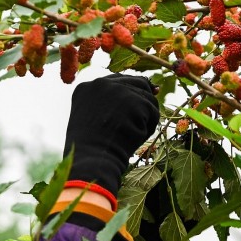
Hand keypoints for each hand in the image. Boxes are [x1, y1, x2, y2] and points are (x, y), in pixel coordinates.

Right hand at [63, 73, 159, 194]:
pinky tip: (136, 137)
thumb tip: (144, 91)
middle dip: (143, 100)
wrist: (93, 159)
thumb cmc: (92, 148)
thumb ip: (107, 104)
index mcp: (86, 88)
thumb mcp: (91, 119)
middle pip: (135, 82)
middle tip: (146, 117)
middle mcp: (101, 83)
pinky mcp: (135, 101)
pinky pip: (153, 111)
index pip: (116, 81)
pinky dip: (150, 126)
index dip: (130, 92)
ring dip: (146, 116)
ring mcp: (118, 90)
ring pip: (147, 98)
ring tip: (132, 135)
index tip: (136, 107)